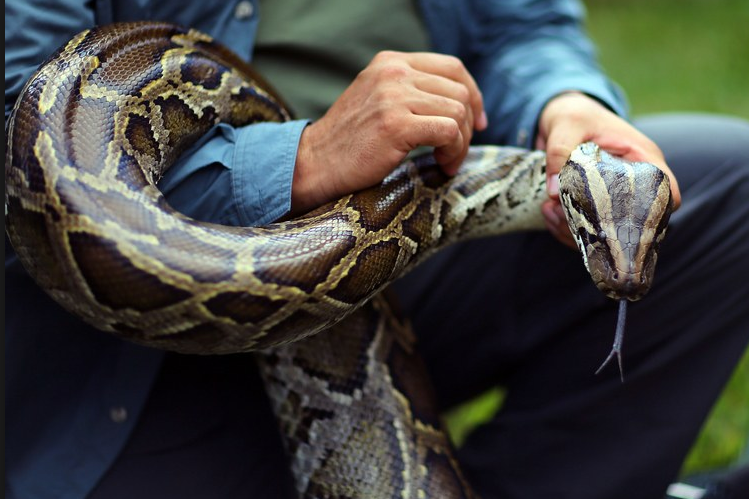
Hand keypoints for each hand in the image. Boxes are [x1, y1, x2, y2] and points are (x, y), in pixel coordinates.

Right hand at [291, 51, 486, 213]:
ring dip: (460, 143)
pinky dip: (453, 152)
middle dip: (467, 126)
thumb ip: (411, 92)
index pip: (453, 67)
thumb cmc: (349, 142)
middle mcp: (394, 72)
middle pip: (460, 91)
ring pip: (458, 112)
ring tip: (446, 161)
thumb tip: (461, 103)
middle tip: (455, 152)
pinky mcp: (395, 124)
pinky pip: (448, 132)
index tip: (477, 123)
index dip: (473, 95)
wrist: (314, 163)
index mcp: (391, 62)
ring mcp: (394, 97)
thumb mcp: (378, 100)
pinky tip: (441, 165)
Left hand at [535, 92, 681, 247]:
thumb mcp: (567, 124)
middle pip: (634, 222)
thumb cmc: (574, 114)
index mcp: (641, 157)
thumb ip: (560, 151)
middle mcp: (632, 182)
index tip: (624, 223)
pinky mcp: (592, 206)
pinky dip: (565, 230)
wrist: (559, 116)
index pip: (667, 192)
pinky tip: (547, 214)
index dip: (657, 213)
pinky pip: (585, 229)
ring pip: (606, 231)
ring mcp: (612, 197)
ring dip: (576, 231)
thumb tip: (554, 193)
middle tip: (566, 217)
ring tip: (550, 212)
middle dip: (600, 229)